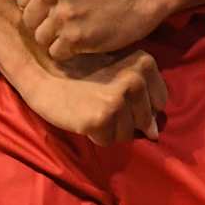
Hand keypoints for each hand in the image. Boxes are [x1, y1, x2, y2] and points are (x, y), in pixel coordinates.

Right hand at [14, 45, 168, 144]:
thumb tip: (155, 133)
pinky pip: (108, 141)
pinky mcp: (101, 118)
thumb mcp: (118, 70)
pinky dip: (96, 134)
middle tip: (100, 99)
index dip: (139, 105)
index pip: (160, 102)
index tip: (118, 94)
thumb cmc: (81, 71)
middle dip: (124, 117)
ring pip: (127, 133)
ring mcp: (118, 99)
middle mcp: (135, 80)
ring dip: (110, 127)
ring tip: (91, 106)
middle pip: (144, 120)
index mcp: (144, 63)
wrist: (44, 71)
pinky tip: (83, 115)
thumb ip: (142, 96)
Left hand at [16, 0, 160, 61]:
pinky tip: (82, 41)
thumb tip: (16, 6)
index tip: (55, 8)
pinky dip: (68, 52)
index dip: (37, 8)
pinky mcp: (74, 36)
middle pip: (28, 20)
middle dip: (44, 25)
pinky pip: (55, 53)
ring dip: (56, 40)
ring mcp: (63, 12)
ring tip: (75, 31)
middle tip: (67, 22)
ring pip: (40, 38)